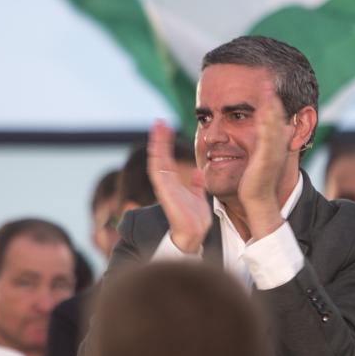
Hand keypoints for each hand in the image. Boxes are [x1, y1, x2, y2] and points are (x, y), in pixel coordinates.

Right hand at [148, 120, 210, 252]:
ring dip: (156, 143)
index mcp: (172, 183)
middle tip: (159, 121)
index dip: (165, 143)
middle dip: (158, 138)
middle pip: (159, 156)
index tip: (166, 127)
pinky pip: (157, 171)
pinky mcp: (164, 191)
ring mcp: (163, 186)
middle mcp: (165, 183)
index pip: (166, 158)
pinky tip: (156, 145)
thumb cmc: (194, 219)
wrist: (194, 234)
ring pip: (156, 159)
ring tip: (158, 126)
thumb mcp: (198, 196)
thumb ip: (197, 184)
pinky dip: (156, 157)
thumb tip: (198, 171)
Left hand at [238, 81, 290, 238]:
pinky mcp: (265, 160)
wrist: (257, 203)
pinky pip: (268, 139)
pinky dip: (267, 124)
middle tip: (270, 80)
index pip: (272, 119)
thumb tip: (250, 136)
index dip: (271, 102)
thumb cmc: (252, 183)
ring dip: (272, 107)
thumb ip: (254, 145)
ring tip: (268, 90)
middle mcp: (275, 147)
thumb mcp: (253, 159)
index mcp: (270, 145)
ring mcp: (272, 153)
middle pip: (276, 118)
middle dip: (273, 99)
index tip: (266, 84)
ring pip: (274, 125)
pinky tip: (263, 112)